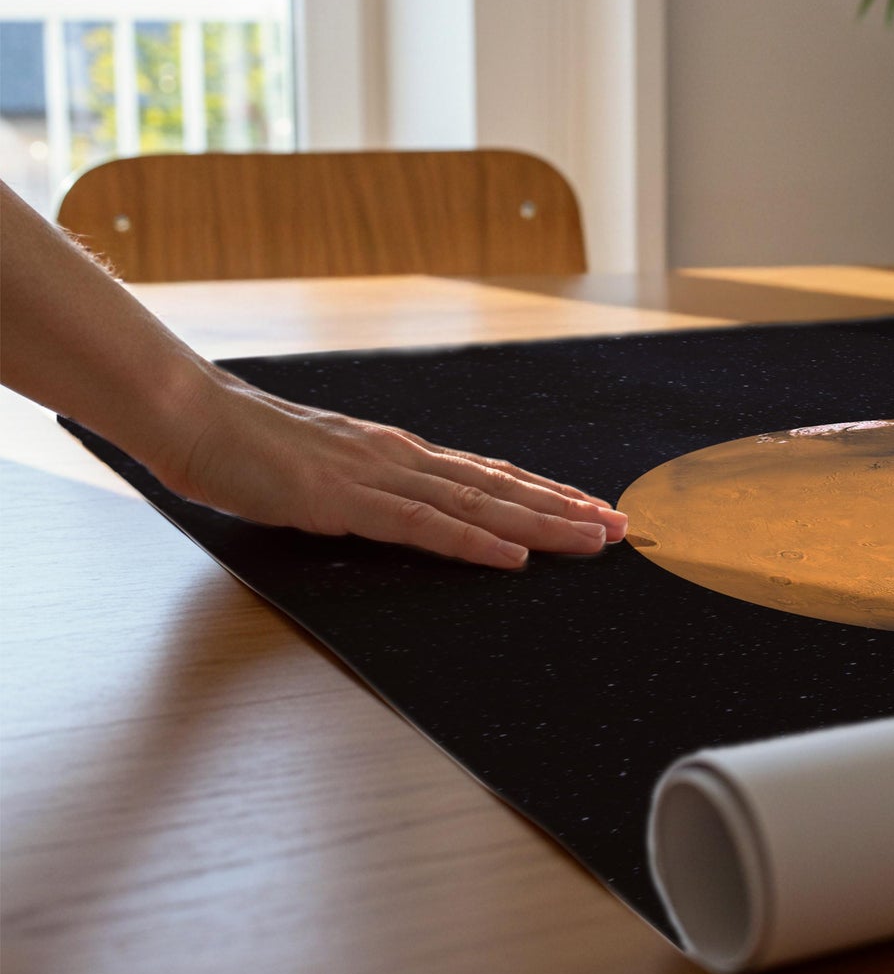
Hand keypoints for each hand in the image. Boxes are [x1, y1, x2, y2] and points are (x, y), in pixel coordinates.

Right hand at [153, 366, 627, 568]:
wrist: (193, 415)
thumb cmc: (251, 444)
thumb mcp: (327, 468)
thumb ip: (370, 486)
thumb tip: (405, 507)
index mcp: (399, 452)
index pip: (488, 474)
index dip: (544, 492)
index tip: (590, 507)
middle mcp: (403, 457)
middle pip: (501, 487)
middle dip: (565, 509)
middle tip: (619, 526)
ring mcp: (378, 475)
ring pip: (479, 504)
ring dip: (542, 523)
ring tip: (592, 538)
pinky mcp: (346, 500)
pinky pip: (422, 526)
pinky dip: (474, 542)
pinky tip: (513, 557)